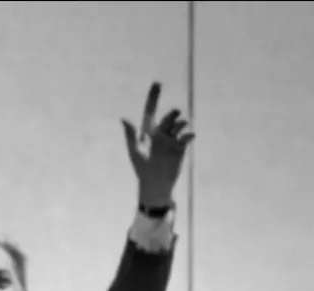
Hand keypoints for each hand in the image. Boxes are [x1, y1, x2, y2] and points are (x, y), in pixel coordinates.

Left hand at [123, 82, 193, 209]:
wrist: (155, 184)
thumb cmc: (141, 169)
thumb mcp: (135, 151)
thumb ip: (131, 135)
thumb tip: (124, 119)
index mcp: (148, 132)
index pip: (150, 111)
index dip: (153, 97)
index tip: (157, 83)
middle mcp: (161, 134)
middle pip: (168, 117)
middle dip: (172, 114)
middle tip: (175, 114)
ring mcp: (171, 140)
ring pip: (178, 125)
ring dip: (181, 123)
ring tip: (181, 127)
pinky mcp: (180, 148)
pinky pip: (186, 136)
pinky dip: (188, 134)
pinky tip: (189, 136)